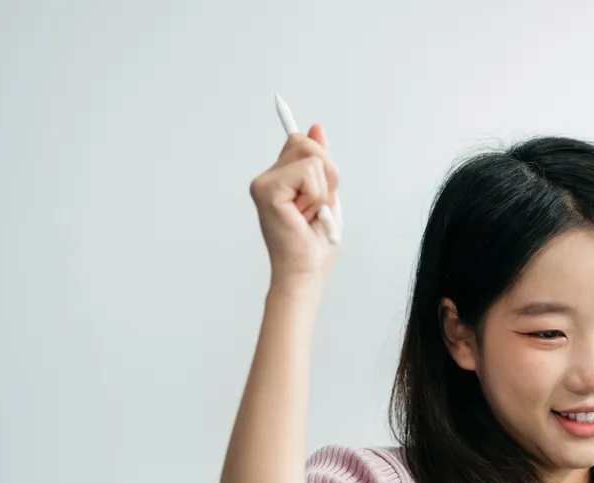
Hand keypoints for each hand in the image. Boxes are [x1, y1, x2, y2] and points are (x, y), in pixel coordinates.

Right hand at [249, 122, 342, 288]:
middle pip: (307, 144)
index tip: (278, 99)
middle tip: (319, 206)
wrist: (305, 272)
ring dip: (324, 191)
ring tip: (311, 215)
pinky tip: (304, 217)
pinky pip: (309, 174)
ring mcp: (264, 183)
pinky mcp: (267, 190)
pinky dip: (318, 197)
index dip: (310, 142)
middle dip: (329, 174)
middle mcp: (266, 178)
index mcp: (279, 179)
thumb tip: (315, 127)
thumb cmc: (314, 244)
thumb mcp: (326, 197)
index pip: (298, 143)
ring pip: (313, 159)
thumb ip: (320, 164)